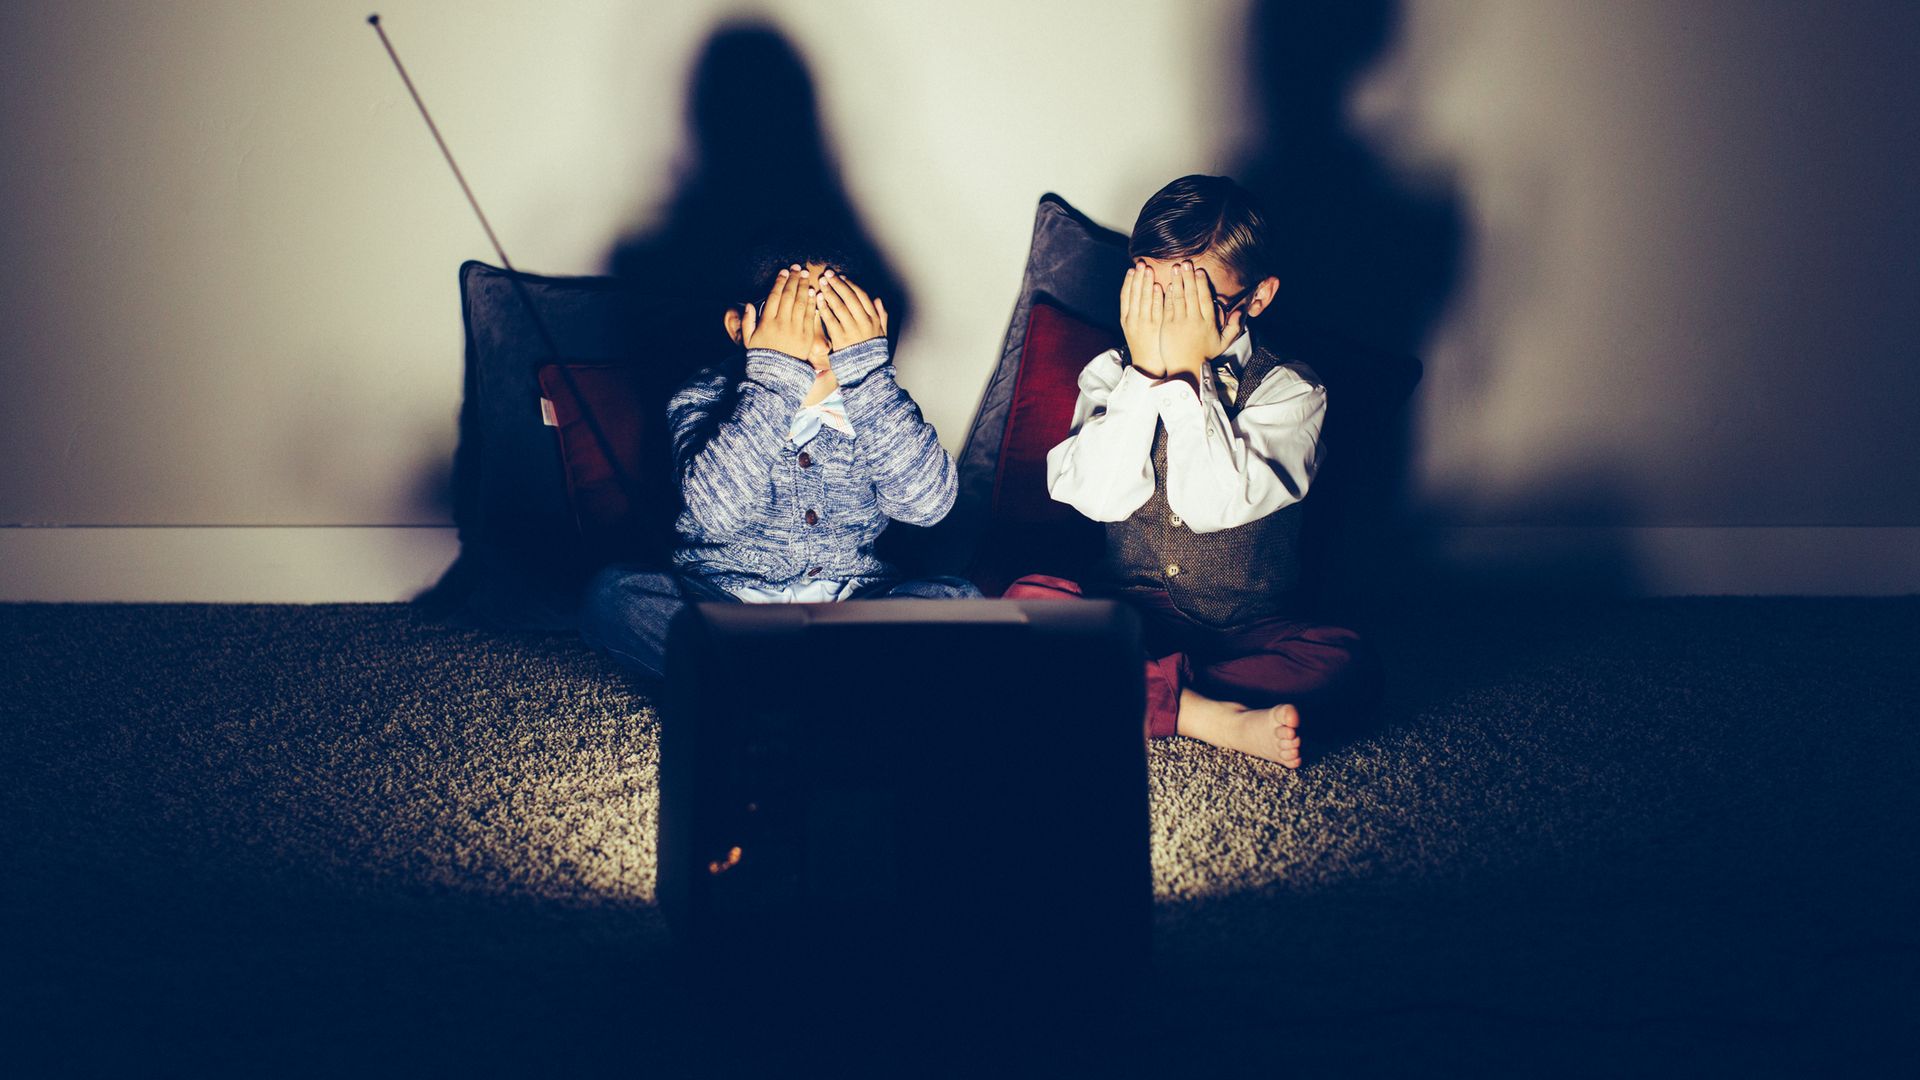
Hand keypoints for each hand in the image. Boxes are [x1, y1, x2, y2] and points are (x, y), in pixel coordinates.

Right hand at [742, 265, 828, 367]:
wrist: (777, 376)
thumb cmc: (762, 357)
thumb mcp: (748, 340)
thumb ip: (746, 322)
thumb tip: (748, 305)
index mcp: (767, 323)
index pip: (774, 297)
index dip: (779, 282)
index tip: (783, 271)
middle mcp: (782, 324)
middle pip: (788, 296)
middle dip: (793, 279)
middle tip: (797, 267)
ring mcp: (795, 330)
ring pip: (800, 303)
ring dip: (803, 287)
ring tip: (805, 275)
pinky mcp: (807, 337)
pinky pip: (810, 316)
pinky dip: (812, 302)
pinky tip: (813, 292)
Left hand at [814, 270, 887, 351]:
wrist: (866, 372)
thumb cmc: (872, 352)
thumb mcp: (882, 333)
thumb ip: (882, 315)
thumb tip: (878, 299)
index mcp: (874, 319)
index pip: (862, 296)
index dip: (851, 284)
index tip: (841, 276)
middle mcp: (864, 322)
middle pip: (850, 297)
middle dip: (838, 284)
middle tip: (828, 274)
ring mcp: (852, 330)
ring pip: (840, 306)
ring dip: (830, 293)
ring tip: (822, 283)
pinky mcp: (840, 339)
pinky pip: (831, 320)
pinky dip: (824, 308)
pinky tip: (818, 300)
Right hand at [1119, 261, 1165, 376]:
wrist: (1149, 366)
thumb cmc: (1144, 345)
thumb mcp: (1133, 328)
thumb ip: (1135, 311)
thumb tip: (1139, 291)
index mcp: (1126, 320)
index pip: (1125, 297)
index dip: (1129, 282)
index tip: (1132, 269)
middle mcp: (1133, 320)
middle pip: (1135, 295)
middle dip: (1138, 278)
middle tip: (1141, 264)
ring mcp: (1145, 324)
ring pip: (1145, 300)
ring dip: (1147, 284)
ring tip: (1149, 270)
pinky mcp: (1157, 328)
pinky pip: (1157, 310)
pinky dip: (1158, 297)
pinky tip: (1160, 286)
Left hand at [1158, 260, 1242, 377]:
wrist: (1185, 369)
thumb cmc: (1204, 355)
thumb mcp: (1223, 343)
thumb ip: (1234, 326)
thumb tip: (1242, 310)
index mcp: (1208, 323)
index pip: (1205, 299)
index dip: (1202, 283)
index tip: (1199, 271)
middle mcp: (1194, 321)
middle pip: (1191, 295)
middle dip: (1188, 277)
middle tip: (1186, 262)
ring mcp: (1179, 323)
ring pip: (1179, 298)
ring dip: (1177, 282)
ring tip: (1176, 268)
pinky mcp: (1167, 327)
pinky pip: (1167, 308)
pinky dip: (1167, 295)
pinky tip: (1166, 284)